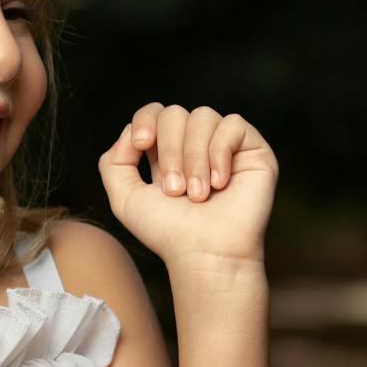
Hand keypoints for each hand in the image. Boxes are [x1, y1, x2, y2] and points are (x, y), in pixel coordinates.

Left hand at [96, 102, 276, 267]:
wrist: (206, 253)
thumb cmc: (168, 232)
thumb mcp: (125, 199)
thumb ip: (113, 163)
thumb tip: (130, 131)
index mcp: (167, 151)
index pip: (154, 112)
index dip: (145, 120)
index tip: (140, 144)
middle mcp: (196, 144)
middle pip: (174, 113)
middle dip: (170, 150)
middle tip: (175, 191)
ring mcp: (225, 145)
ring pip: (203, 116)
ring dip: (194, 157)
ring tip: (198, 194)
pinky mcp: (252, 148)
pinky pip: (232, 124)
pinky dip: (220, 152)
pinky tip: (221, 183)